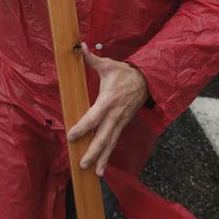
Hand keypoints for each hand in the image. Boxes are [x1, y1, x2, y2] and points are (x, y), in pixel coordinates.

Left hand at [66, 45, 148, 176]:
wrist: (147, 81)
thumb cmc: (124, 73)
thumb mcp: (109, 64)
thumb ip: (91, 59)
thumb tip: (78, 46)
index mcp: (109, 100)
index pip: (93, 117)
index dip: (82, 127)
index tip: (71, 135)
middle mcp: (115, 114)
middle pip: (103, 136)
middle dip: (93, 150)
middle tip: (82, 163)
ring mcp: (120, 121)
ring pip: (110, 142)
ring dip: (102, 158)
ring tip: (93, 172)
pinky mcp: (122, 125)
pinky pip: (114, 142)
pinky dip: (108, 155)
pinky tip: (101, 168)